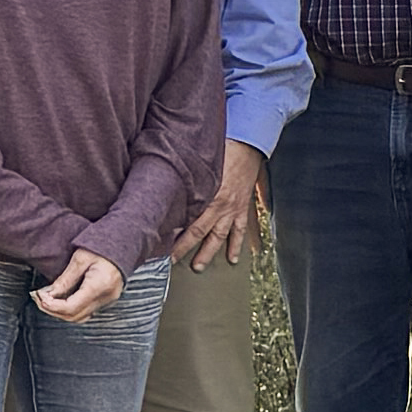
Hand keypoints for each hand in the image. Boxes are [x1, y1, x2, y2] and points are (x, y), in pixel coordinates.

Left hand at [37, 250, 127, 319]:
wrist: (124, 243)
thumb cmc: (104, 246)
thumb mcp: (80, 259)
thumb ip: (65, 279)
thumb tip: (48, 294)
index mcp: (99, 285)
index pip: (71, 307)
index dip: (52, 306)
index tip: (39, 297)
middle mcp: (106, 297)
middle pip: (74, 316)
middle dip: (53, 310)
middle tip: (39, 298)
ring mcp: (108, 300)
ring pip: (80, 317)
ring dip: (61, 312)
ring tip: (47, 300)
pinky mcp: (107, 300)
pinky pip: (86, 312)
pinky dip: (71, 309)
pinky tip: (61, 300)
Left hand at [168, 145, 269, 268]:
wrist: (248, 146)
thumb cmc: (223, 150)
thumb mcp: (200, 163)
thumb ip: (186, 177)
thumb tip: (165, 185)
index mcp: (209, 196)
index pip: (189, 222)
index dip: (176, 237)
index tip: (163, 245)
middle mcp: (221, 207)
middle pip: (201, 233)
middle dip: (186, 248)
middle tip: (173, 261)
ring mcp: (233, 210)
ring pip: (220, 237)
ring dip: (209, 253)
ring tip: (199, 266)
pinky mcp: (243, 208)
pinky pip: (241, 231)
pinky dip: (238, 245)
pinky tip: (234, 257)